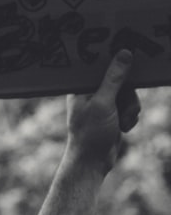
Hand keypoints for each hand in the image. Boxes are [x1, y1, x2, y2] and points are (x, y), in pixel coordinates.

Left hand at [66, 49, 140, 168]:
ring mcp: (103, 103)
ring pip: (129, 93)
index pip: (101, 65)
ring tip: (122, 122)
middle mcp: (91, 92)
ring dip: (130, 108)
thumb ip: (114, 78)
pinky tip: (123, 128)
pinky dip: (130, 117)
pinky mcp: (113, 113)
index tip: (133, 52)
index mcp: (81, 87)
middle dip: (127, 95)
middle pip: (121, 79)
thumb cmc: (91, 133)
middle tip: (123, 108)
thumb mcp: (103, 103)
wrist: (93, 162)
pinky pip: (131, 105)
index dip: (117, 61)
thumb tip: (124, 53)